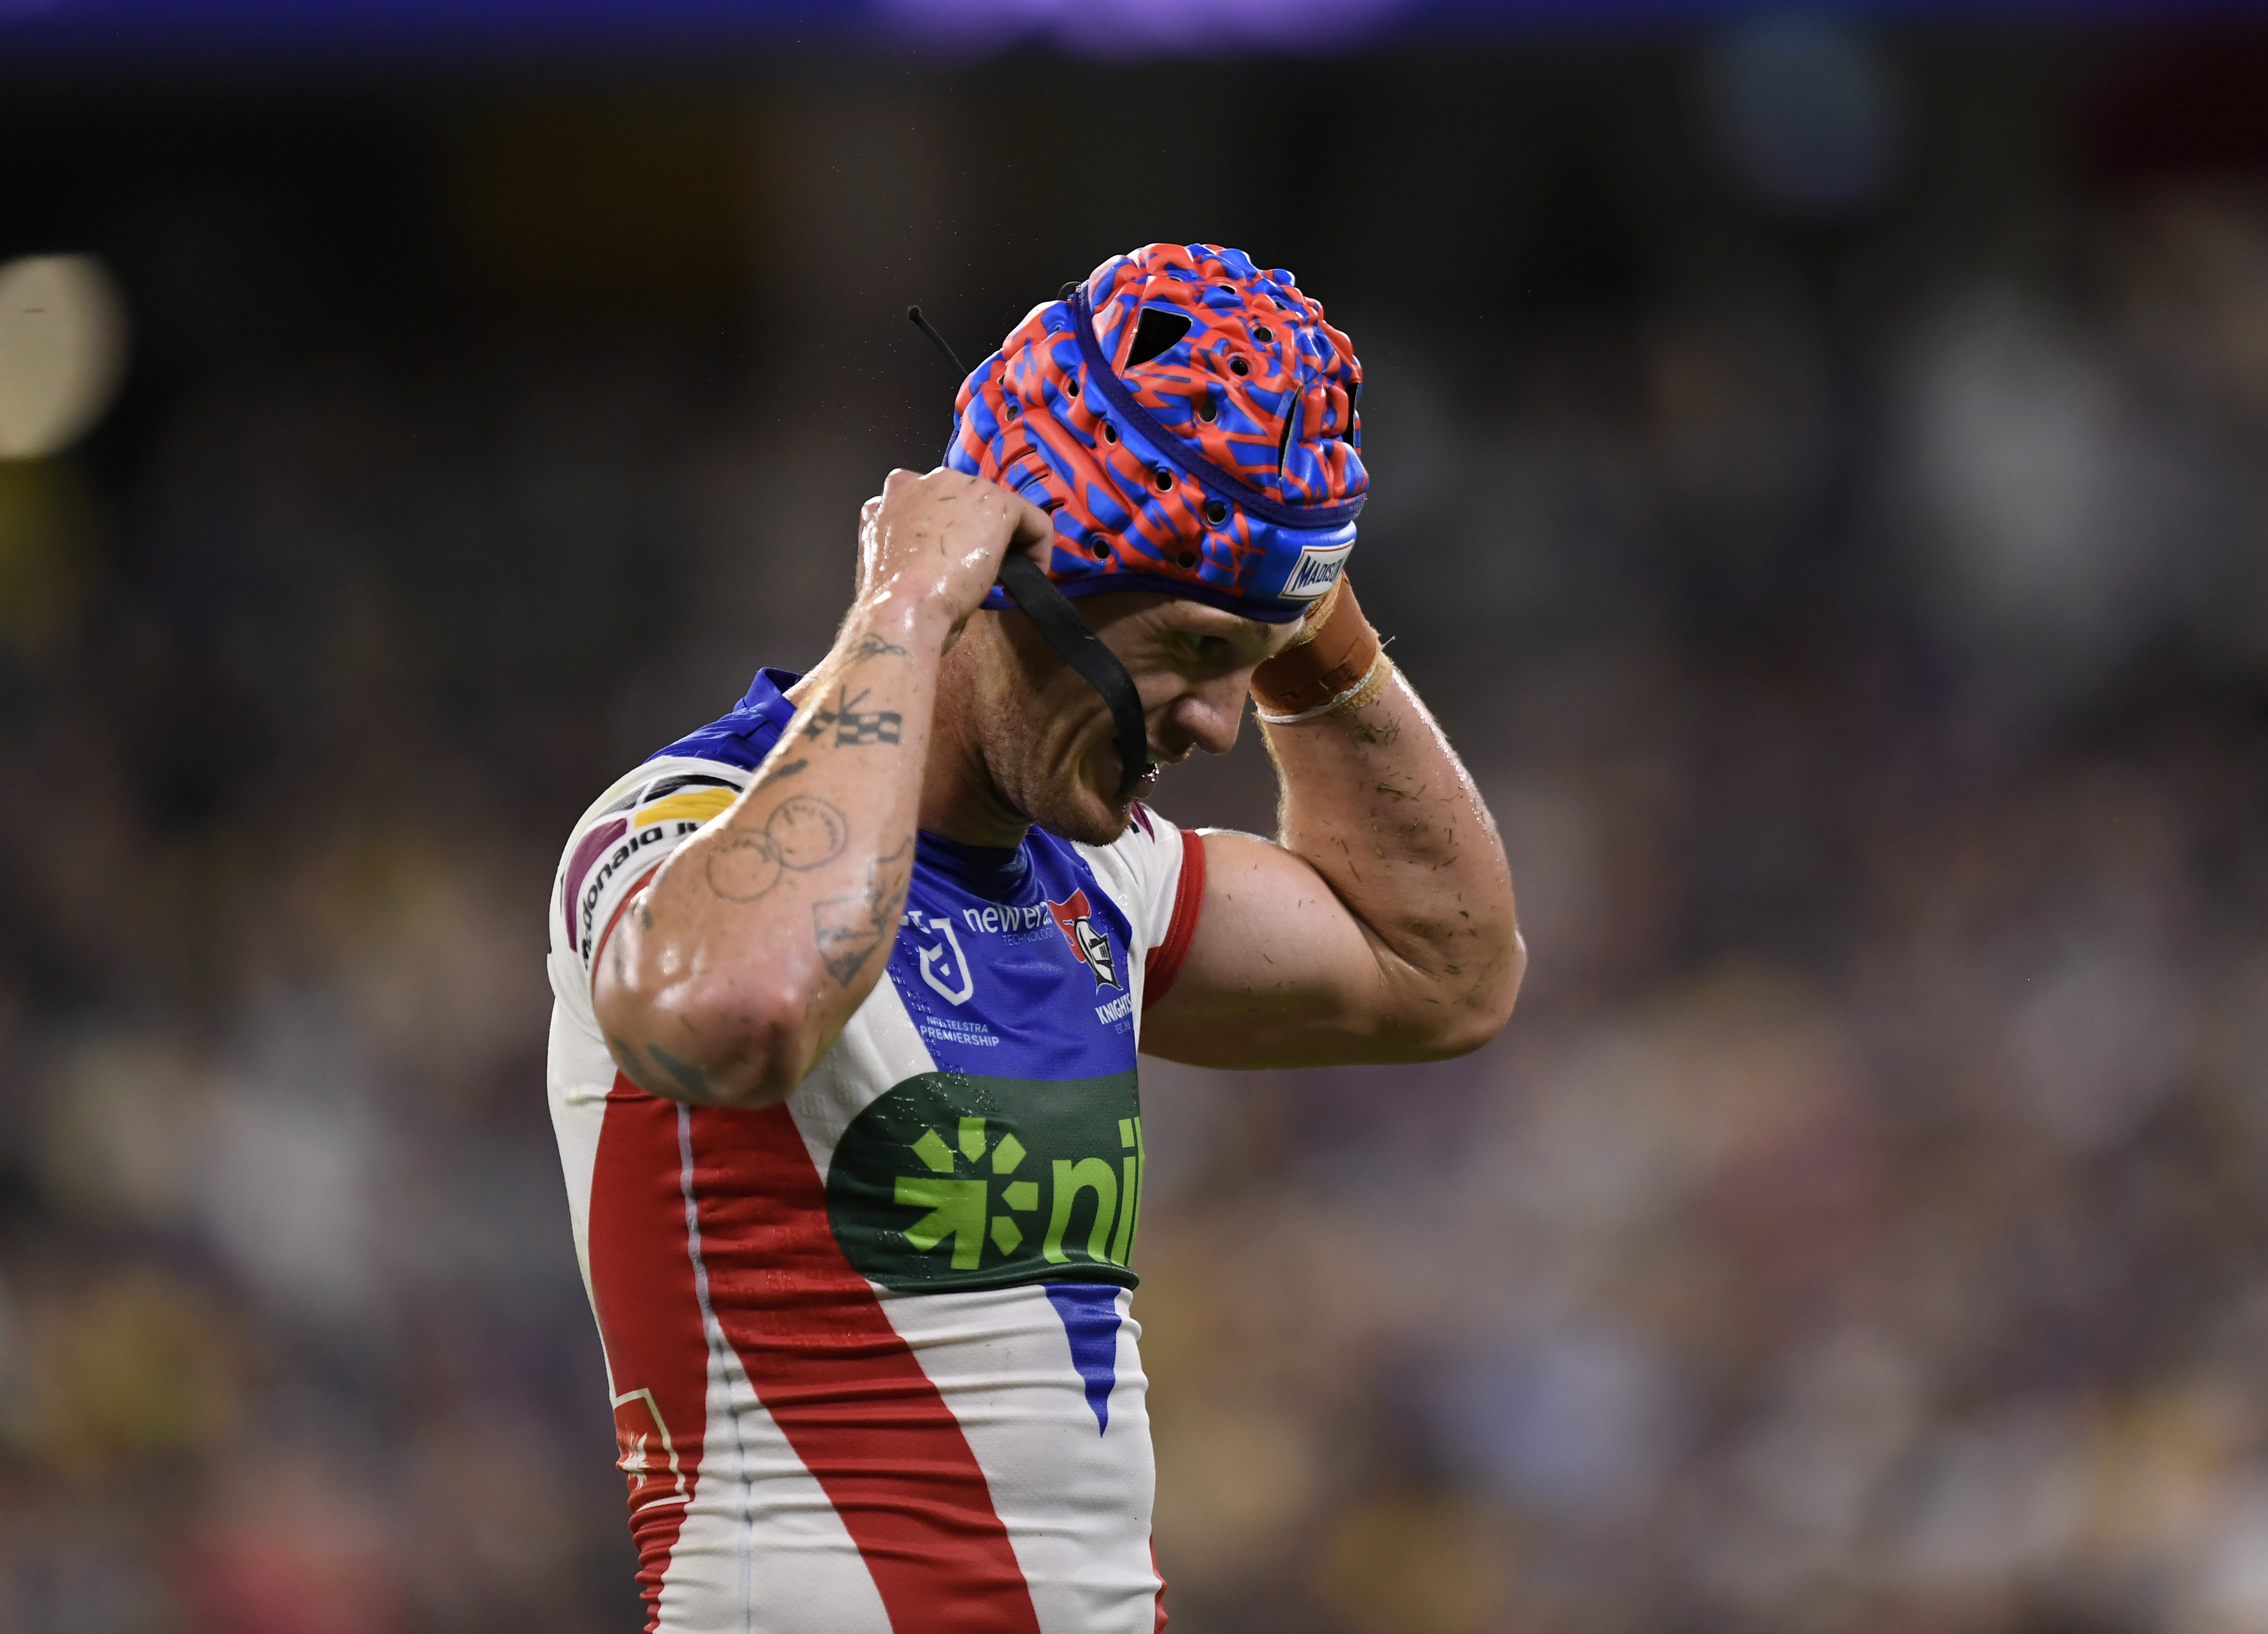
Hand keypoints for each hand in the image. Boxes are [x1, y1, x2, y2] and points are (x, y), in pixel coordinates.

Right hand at [853, 467, 1054, 651]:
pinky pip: (1035, 522)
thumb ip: (908, 544)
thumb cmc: (893, 601)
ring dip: (1007, 546)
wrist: (901, 611)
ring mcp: (961, 486)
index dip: (951, 538)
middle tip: (980, 576)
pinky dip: (1039, 553)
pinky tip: (1025, 580)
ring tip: (1000, 582)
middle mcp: (924, 480)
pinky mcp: (996, 502)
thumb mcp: (889, 562)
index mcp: (894, 495)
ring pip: (1001, 512)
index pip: (935, 506)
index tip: (955, 567)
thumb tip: (930, 557)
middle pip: (970, 504)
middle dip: (980, 537)